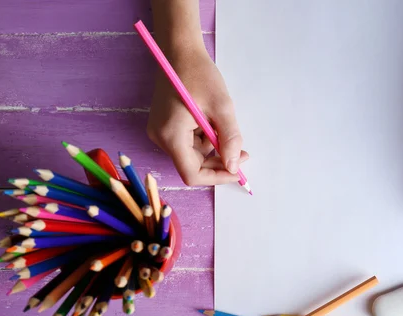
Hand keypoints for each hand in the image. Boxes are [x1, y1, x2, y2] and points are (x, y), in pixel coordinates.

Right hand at [147, 48, 248, 185]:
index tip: (237, 170)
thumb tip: (234, 166)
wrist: (180, 51)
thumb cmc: (199, 74)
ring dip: (213, 147)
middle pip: (192, 165)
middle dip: (218, 161)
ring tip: (223, 123)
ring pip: (192, 153)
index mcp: (171, 135)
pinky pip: (187, 142)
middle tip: (242, 151)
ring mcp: (160, 132)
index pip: (192, 174)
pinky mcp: (164, 126)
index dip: (217, 177)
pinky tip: (210, 119)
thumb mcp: (222, 107)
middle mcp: (161, 138)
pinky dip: (204, 138)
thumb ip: (230, 139)